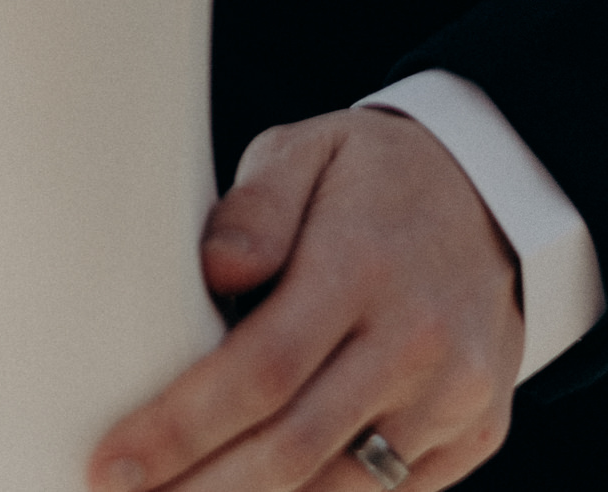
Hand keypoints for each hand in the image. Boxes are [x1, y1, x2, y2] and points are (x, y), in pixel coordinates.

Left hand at [89, 108, 523, 491]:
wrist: (496, 192)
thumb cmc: (374, 174)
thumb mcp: (309, 149)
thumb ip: (257, 208)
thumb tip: (217, 273)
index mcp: (363, 264)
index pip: (261, 370)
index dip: (181, 428)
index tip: (112, 464)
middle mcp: (416, 339)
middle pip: (292, 448)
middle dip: (199, 489)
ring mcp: (456, 394)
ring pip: (340, 486)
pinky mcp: (478, 431)